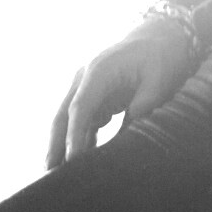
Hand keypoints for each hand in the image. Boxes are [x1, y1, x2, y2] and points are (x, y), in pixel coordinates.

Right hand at [46, 20, 201, 168]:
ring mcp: (86, 87)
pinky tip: (79, 162)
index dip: (74, 135)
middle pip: (65, 114)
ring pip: (69, 120)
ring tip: (60, 174)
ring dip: (64, 145)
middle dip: (56, 143)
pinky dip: (80, 139)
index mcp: (99, 70)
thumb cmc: (160, 56)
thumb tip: (128, 134)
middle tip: (50, 171)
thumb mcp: (158, 79)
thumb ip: (143, 105)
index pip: (80, 107)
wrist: (160, 36)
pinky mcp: (94, 96)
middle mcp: (85, 78)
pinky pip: (83, 121)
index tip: (72, 158)